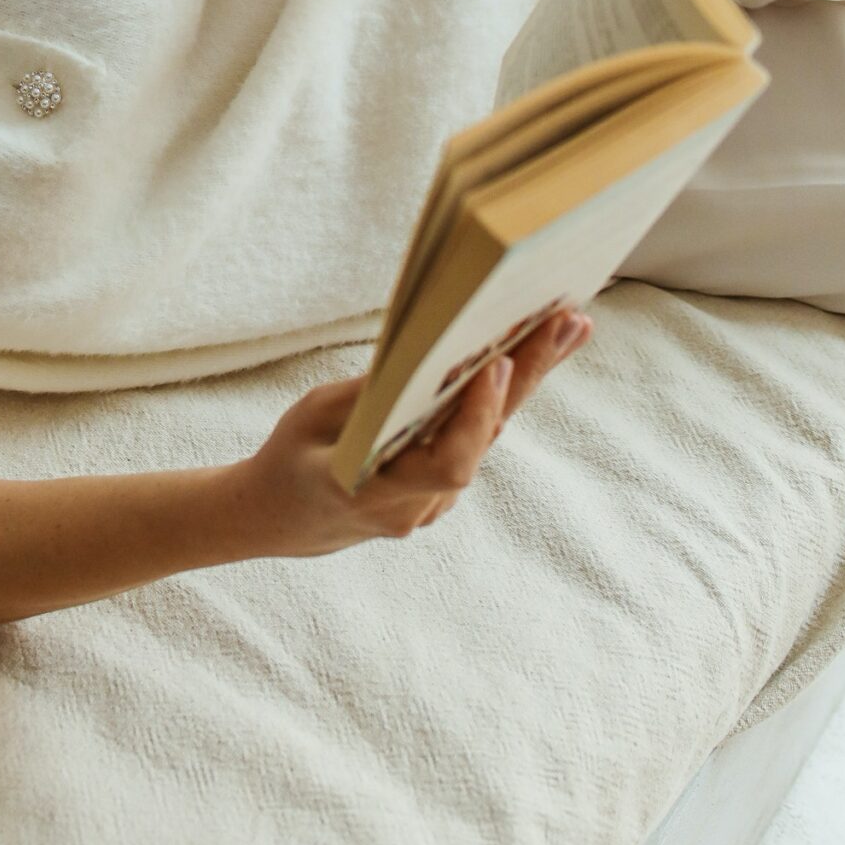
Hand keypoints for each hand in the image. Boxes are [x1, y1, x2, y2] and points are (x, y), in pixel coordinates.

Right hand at [239, 308, 591, 557]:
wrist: (275, 521)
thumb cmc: (289, 457)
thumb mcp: (312, 413)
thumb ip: (371, 393)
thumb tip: (428, 350)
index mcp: (371, 490)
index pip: (445, 464)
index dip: (475, 418)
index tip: (495, 364)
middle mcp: (411, 507)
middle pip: (483, 442)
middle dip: (527, 376)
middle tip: (568, 323)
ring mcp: (428, 508)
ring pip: (484, 441)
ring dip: (522, 384)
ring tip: (565, 328)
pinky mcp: (435, 497)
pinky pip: (470, 444)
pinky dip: (494, 401)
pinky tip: (524, 359)